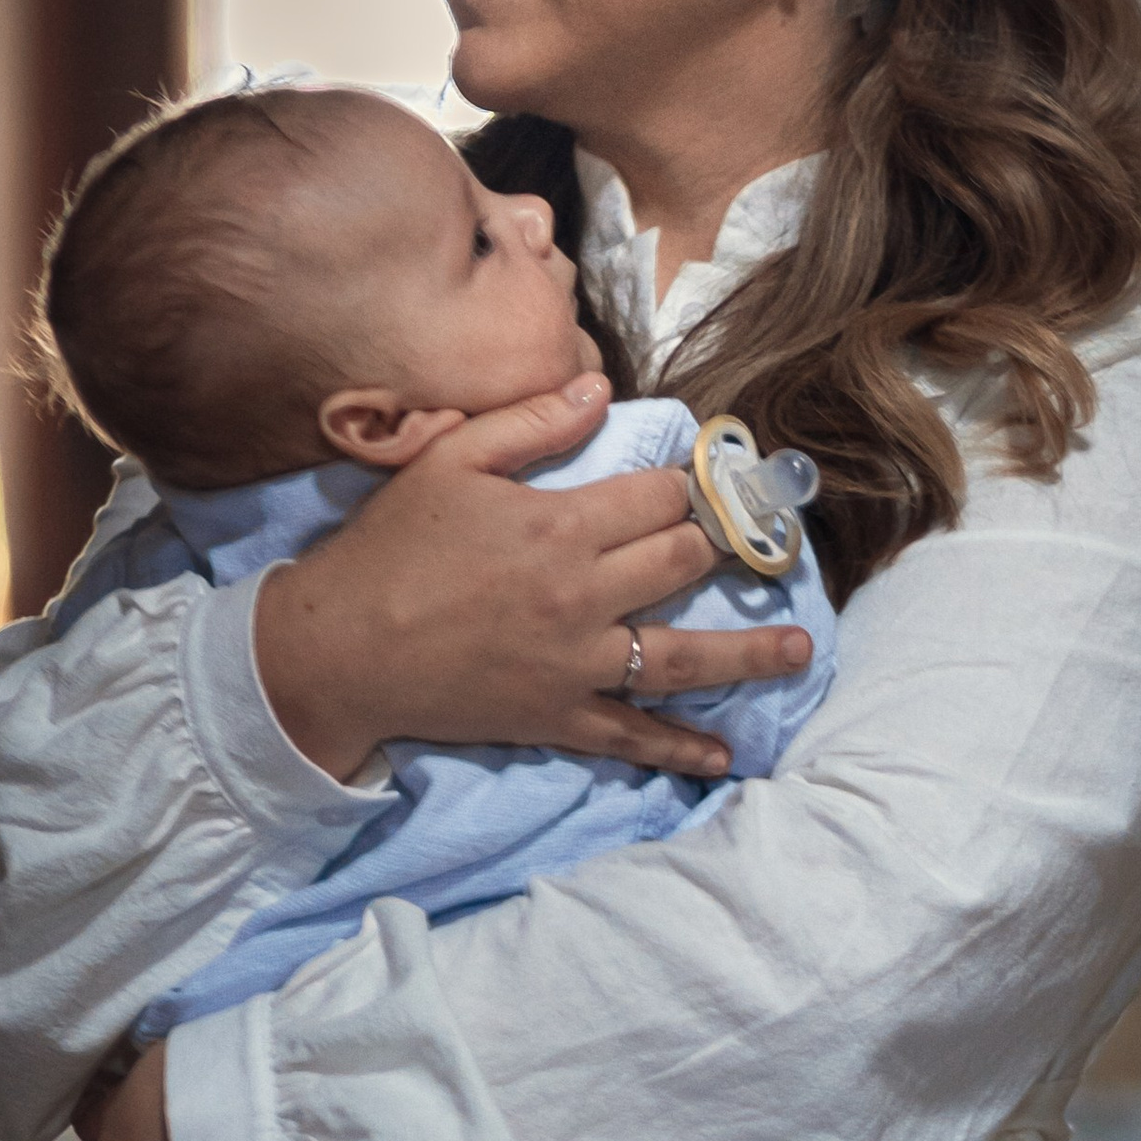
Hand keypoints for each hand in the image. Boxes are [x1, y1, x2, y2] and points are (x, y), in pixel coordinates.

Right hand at [252, 375, 817, 784]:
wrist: (338, 649)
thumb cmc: (389, 548)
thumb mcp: (450, 461)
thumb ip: (531, 423)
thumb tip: (599, 385)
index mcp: (561, 525)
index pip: (659, 497)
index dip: (687, 485)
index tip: (700, 483)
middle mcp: (584, 594)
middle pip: (682, 563)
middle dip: (719, 546)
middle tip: (746, 544)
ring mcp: (576, 662)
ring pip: (684, 656)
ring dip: (751, 654)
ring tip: (802, 651)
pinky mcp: (557, 716)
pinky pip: (632, 735)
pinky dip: (680, 748)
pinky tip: (723, 755)